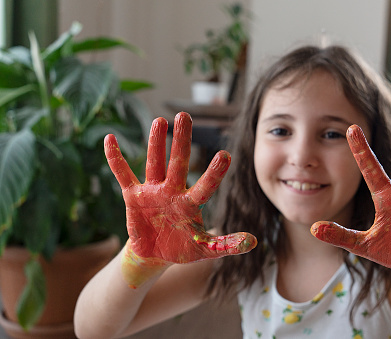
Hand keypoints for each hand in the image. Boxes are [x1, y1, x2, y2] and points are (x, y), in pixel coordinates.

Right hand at [104, 113, 256, 287]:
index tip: (225, 154)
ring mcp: (153, 191)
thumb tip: (254, 241)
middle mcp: (173, 191)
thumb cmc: (182, 248)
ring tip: (159, 120)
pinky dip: (115, 158)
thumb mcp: (204, 249)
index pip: (205, 185)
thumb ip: (226, 245)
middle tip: (185, 115)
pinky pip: (123, 174)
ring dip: (155, 142)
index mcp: (191, 203)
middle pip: (178, 163)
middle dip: (181, 140)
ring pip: (154, 163)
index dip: (214, 172)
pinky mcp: (133, 195)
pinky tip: (110, 139)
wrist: (154, 254)